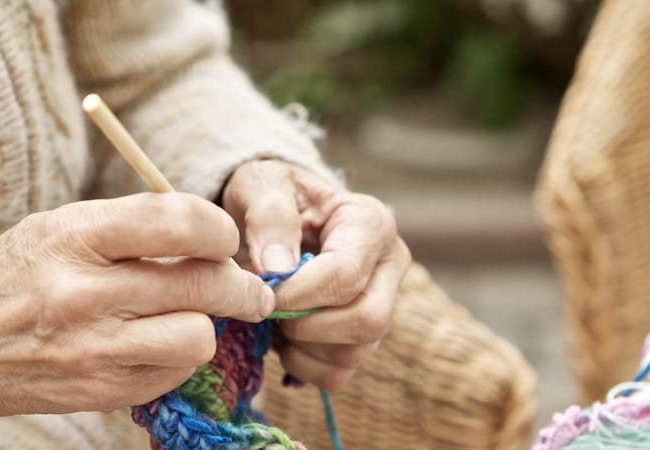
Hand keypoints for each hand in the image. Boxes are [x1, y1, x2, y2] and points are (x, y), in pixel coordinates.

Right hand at [0, 193, 274, 421]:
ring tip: (192, 317)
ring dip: (206, 327)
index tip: (225, 238)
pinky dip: (177, 358)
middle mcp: (84, 293)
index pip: (177, 222)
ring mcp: (92, 350)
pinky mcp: (100, 392)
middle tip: (250, 290)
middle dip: (241, 286)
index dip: (219, 229)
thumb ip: (133, 228)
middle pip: (202, 285)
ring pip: (198, 338)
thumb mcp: (60, 228)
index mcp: (74, 237)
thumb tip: (213, 242)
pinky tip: (156, 344)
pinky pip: (174, 374)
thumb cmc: (17, 275)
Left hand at [222, 160, 410, 389]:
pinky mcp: (364, 336)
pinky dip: (303, 366)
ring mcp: (383, 303)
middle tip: (268, 309)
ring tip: (272, 318)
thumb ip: (270, 217)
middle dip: (307, 326)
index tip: (260, 290)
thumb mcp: (262, 184)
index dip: (297, 294)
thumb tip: (278, 268)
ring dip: (302, 348)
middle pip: (368, 321)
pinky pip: (340, 374)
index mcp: (371, 223)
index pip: (346, 275)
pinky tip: (282, 338)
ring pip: (355, 353)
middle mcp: (390, 265)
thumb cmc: (273, 194)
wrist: (277, 211)